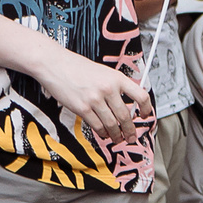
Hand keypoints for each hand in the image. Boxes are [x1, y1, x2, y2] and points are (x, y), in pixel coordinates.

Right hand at [38, 52, 153, 145]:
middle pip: (126, 116)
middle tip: (132, 136)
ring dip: (117, 135)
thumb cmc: (77, 67)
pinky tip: (104, 134)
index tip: (147, 116)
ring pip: (112, 124)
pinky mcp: (82, 108)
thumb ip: (116, 86)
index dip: (147, 109)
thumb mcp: (104, 72)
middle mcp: (108, 89)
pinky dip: (102, 133)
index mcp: (117, 78)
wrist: (54, 64)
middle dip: (131, 130)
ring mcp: (95, 100)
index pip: (141, 96)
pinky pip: (97, 126)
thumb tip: (127, 104)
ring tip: (118, 138)